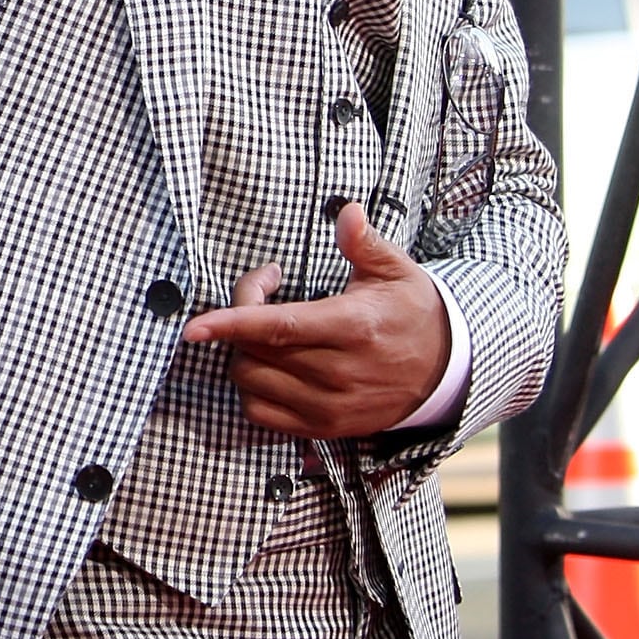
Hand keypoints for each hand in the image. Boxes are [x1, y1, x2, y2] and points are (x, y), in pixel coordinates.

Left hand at [180, 203, 451, 439]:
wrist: (444, 370)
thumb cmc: (411, 312)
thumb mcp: (396, 272)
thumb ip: (364, 243)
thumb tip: (345, 211)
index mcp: (353, 327)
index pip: (280, 328)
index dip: (232, 324)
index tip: (194, 326)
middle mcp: (339, 372)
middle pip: (256, 352)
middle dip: (240, 320)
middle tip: (263, 294)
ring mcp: (330, 405)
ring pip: (252, 384)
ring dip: (244, 354)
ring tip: (266, 331)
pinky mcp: (324, 428)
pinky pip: (262, 415)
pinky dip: (251, 390)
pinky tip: (268, 365)